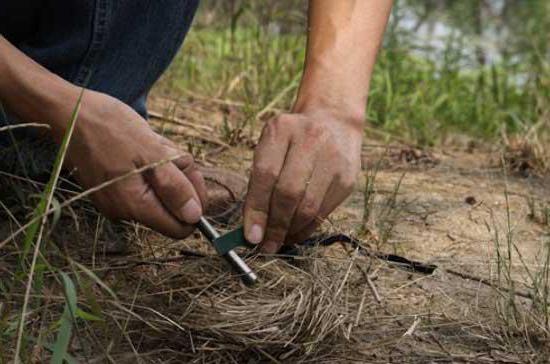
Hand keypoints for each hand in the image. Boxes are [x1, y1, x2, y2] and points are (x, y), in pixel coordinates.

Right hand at [63, 90, 206, 237]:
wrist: (70, 113)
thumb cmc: (110, 127)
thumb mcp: (151, 152)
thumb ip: (174, 187)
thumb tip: (194, 216)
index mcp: (135, 205)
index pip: (179, 228)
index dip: (194, 204)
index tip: (189, 174)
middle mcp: (124, 211)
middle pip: (172, 207)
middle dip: (179, 179)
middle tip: (165, 150)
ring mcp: (117, 200)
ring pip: (161, 191)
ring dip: (166, 167)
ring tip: (149, 145)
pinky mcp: (113, 189)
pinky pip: (145, 183)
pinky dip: (151, 165)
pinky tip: (140, 146)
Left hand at [243, 110, 361, 252]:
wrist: (333, 122)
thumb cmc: (291, 142)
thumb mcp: (270, 148)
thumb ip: (258, 183)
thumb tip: (252, 229)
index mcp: (282, 129)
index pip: (265, 174)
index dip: (256, 209)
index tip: (250, 236)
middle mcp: (310, 140)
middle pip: (289, 193)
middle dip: (275, 226)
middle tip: (265, 246)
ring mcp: (333, 159)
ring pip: (308, 207)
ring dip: (291, 231)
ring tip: (279, 241)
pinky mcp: (347, 178)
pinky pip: (324, 212)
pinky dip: (307, 228)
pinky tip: (295, 233)